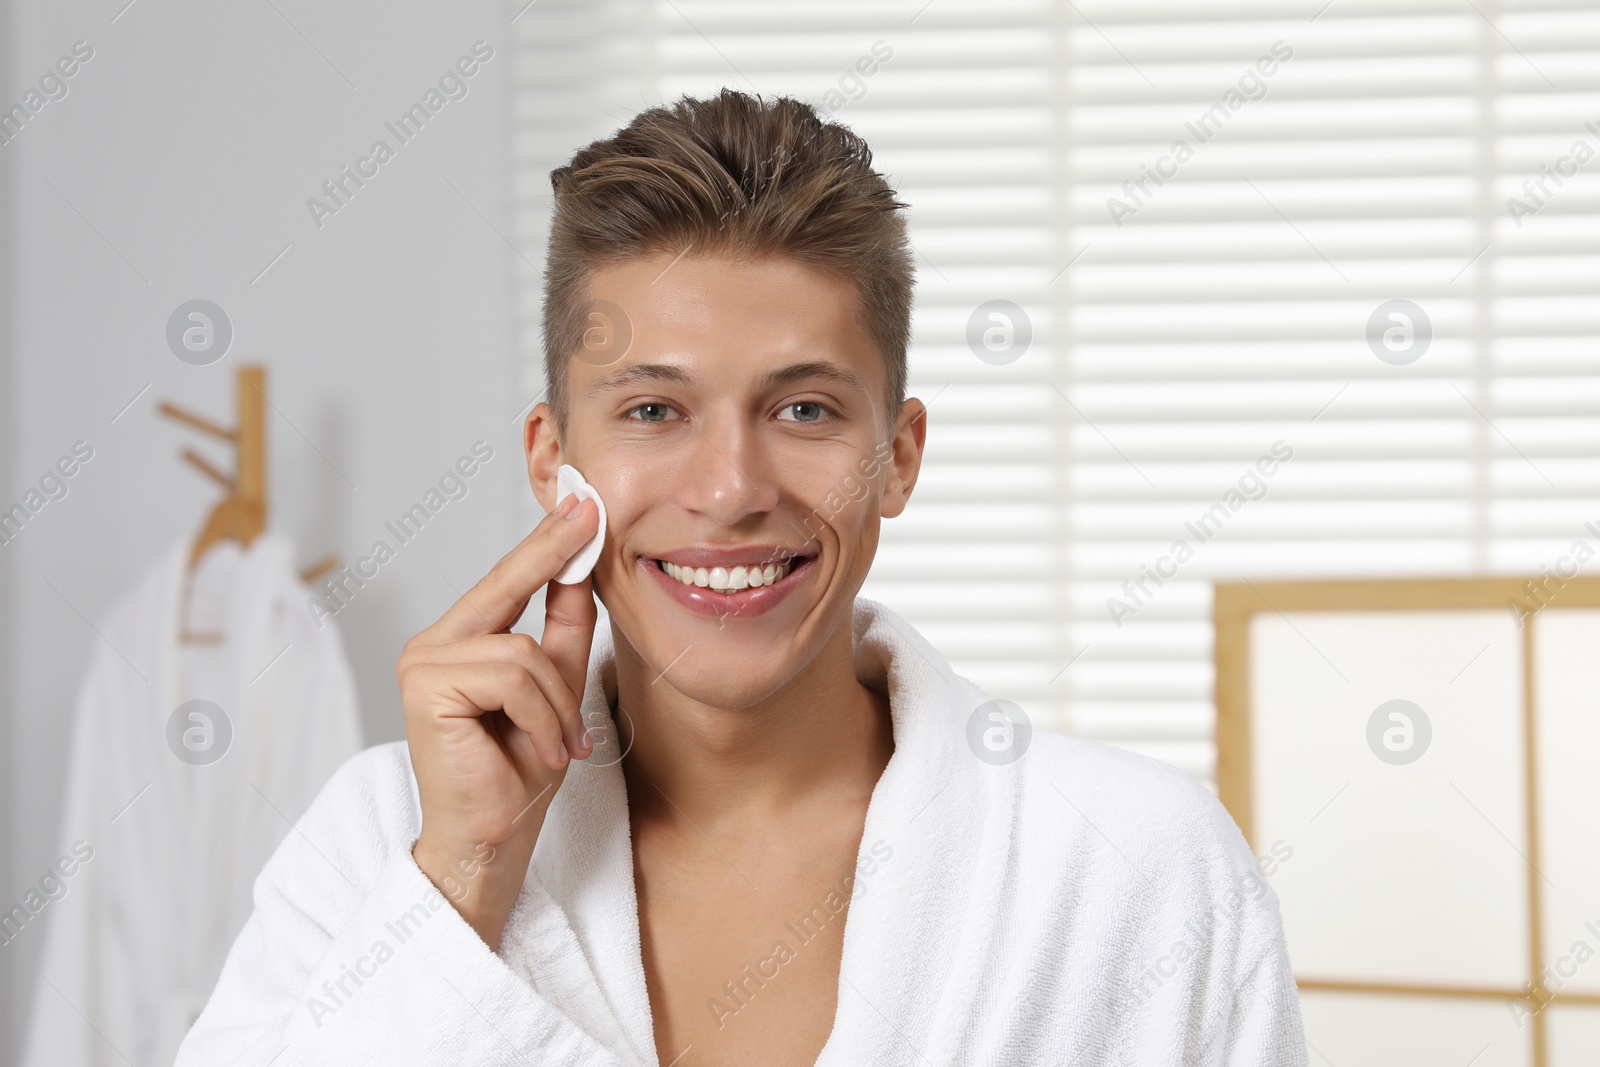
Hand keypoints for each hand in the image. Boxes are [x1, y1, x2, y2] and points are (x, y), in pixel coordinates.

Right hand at [397, 492, 599, 949]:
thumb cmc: (516, 773)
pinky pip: (512, 676)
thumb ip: (562, 631)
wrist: (492, 840)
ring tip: (558, 744)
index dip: (546, 540)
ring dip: (557, 703)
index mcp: (459, 641)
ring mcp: (422, 662)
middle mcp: (432, 643)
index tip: (581, 502)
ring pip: (524, 649)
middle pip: (509, 587)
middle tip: (591, 513)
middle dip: (555, 561)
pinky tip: (540, 751)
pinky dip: (541, 717)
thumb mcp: (556, 689)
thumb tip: (582, 570)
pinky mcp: (426, 687)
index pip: (508, 579)